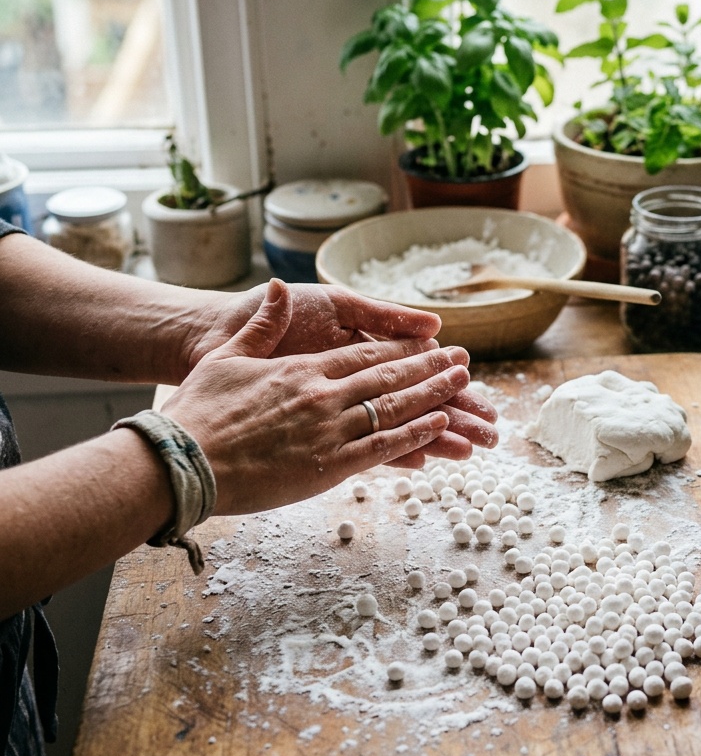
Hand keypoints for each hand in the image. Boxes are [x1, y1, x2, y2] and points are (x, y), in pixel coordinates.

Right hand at [163, 281, 497, 516]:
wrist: (181, 461)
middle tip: (463, 361)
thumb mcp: (229, 356)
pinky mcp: (327, 467)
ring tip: (464, 388)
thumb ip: (264, 323)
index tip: (430, 342)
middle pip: (389, 378)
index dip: (402, 347)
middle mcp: (323, 396)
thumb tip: (282, 288)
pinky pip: (381, 449)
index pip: (365, 354)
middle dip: (430, 369)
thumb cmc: (199, 411)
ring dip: (433, 397)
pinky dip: (414, 436)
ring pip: (393, 410)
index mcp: (303, 370)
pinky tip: (439, 428)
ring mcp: (328, 432)